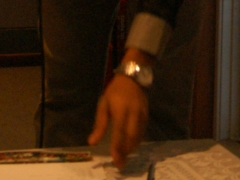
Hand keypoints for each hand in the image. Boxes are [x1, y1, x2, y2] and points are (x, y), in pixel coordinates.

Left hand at [89, 50, 151, 166]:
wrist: (134, 77)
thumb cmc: (115, 91)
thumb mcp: (103, 104)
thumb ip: (99, 124)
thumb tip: (92, 142)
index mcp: (121, 110)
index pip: (119, 131)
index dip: (117, 146)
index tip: (115, 159)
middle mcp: (134, 113)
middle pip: (131, 136)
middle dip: (126, 151)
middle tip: (120, 163)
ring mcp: (142, 114)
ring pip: (139, 135)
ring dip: (131, 148)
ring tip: (124, 157)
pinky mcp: (147, 115)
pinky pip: (143, 132)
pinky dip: (137, 141)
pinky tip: (131, 146)